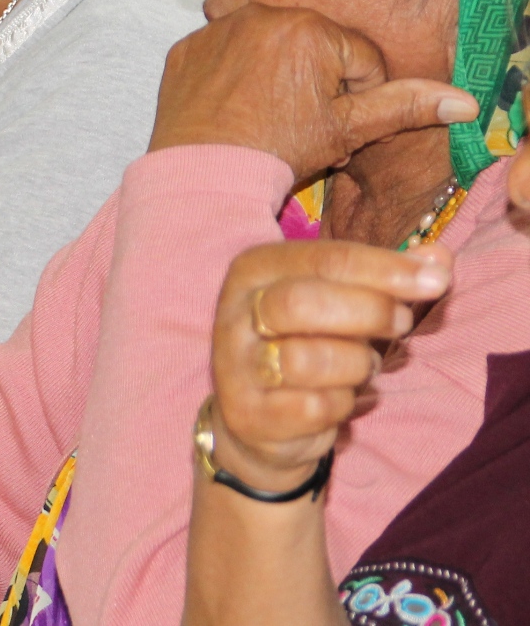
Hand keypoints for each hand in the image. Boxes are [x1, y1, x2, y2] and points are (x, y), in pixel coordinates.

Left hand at [151, 5, 477, 191]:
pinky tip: (234, 111)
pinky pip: (225, 55)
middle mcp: (263, 15)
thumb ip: (404, 107)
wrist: (202, 174)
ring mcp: (219, 29)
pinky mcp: (187, 47)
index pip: (361, 60)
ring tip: (270, 121)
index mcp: (312, 29)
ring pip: (270, 50)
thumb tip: (463, 101)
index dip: (357, 100)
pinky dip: (234, 78)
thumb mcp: (349, 131)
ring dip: (278, 78)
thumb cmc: (279, 152)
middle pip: (315, 50)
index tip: (335, 127)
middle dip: (319, 87)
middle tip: (304, 130)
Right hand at [208, 239, 452, 490]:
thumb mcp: (343, 301)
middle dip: (367, 312)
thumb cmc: (308, 343)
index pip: (323, 259)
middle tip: (402, 324)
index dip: (383, 268)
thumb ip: (387, 277)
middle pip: (303, 303)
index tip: (434, 280)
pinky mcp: (247, 413)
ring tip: (365, 366)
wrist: (256, 416)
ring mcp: (236, 364)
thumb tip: (438, 260)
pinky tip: (340, 399)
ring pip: (305, 360)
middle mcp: (236, 311)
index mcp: (255, 269)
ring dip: (355, 365)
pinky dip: (341, 405)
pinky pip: (311, 408)